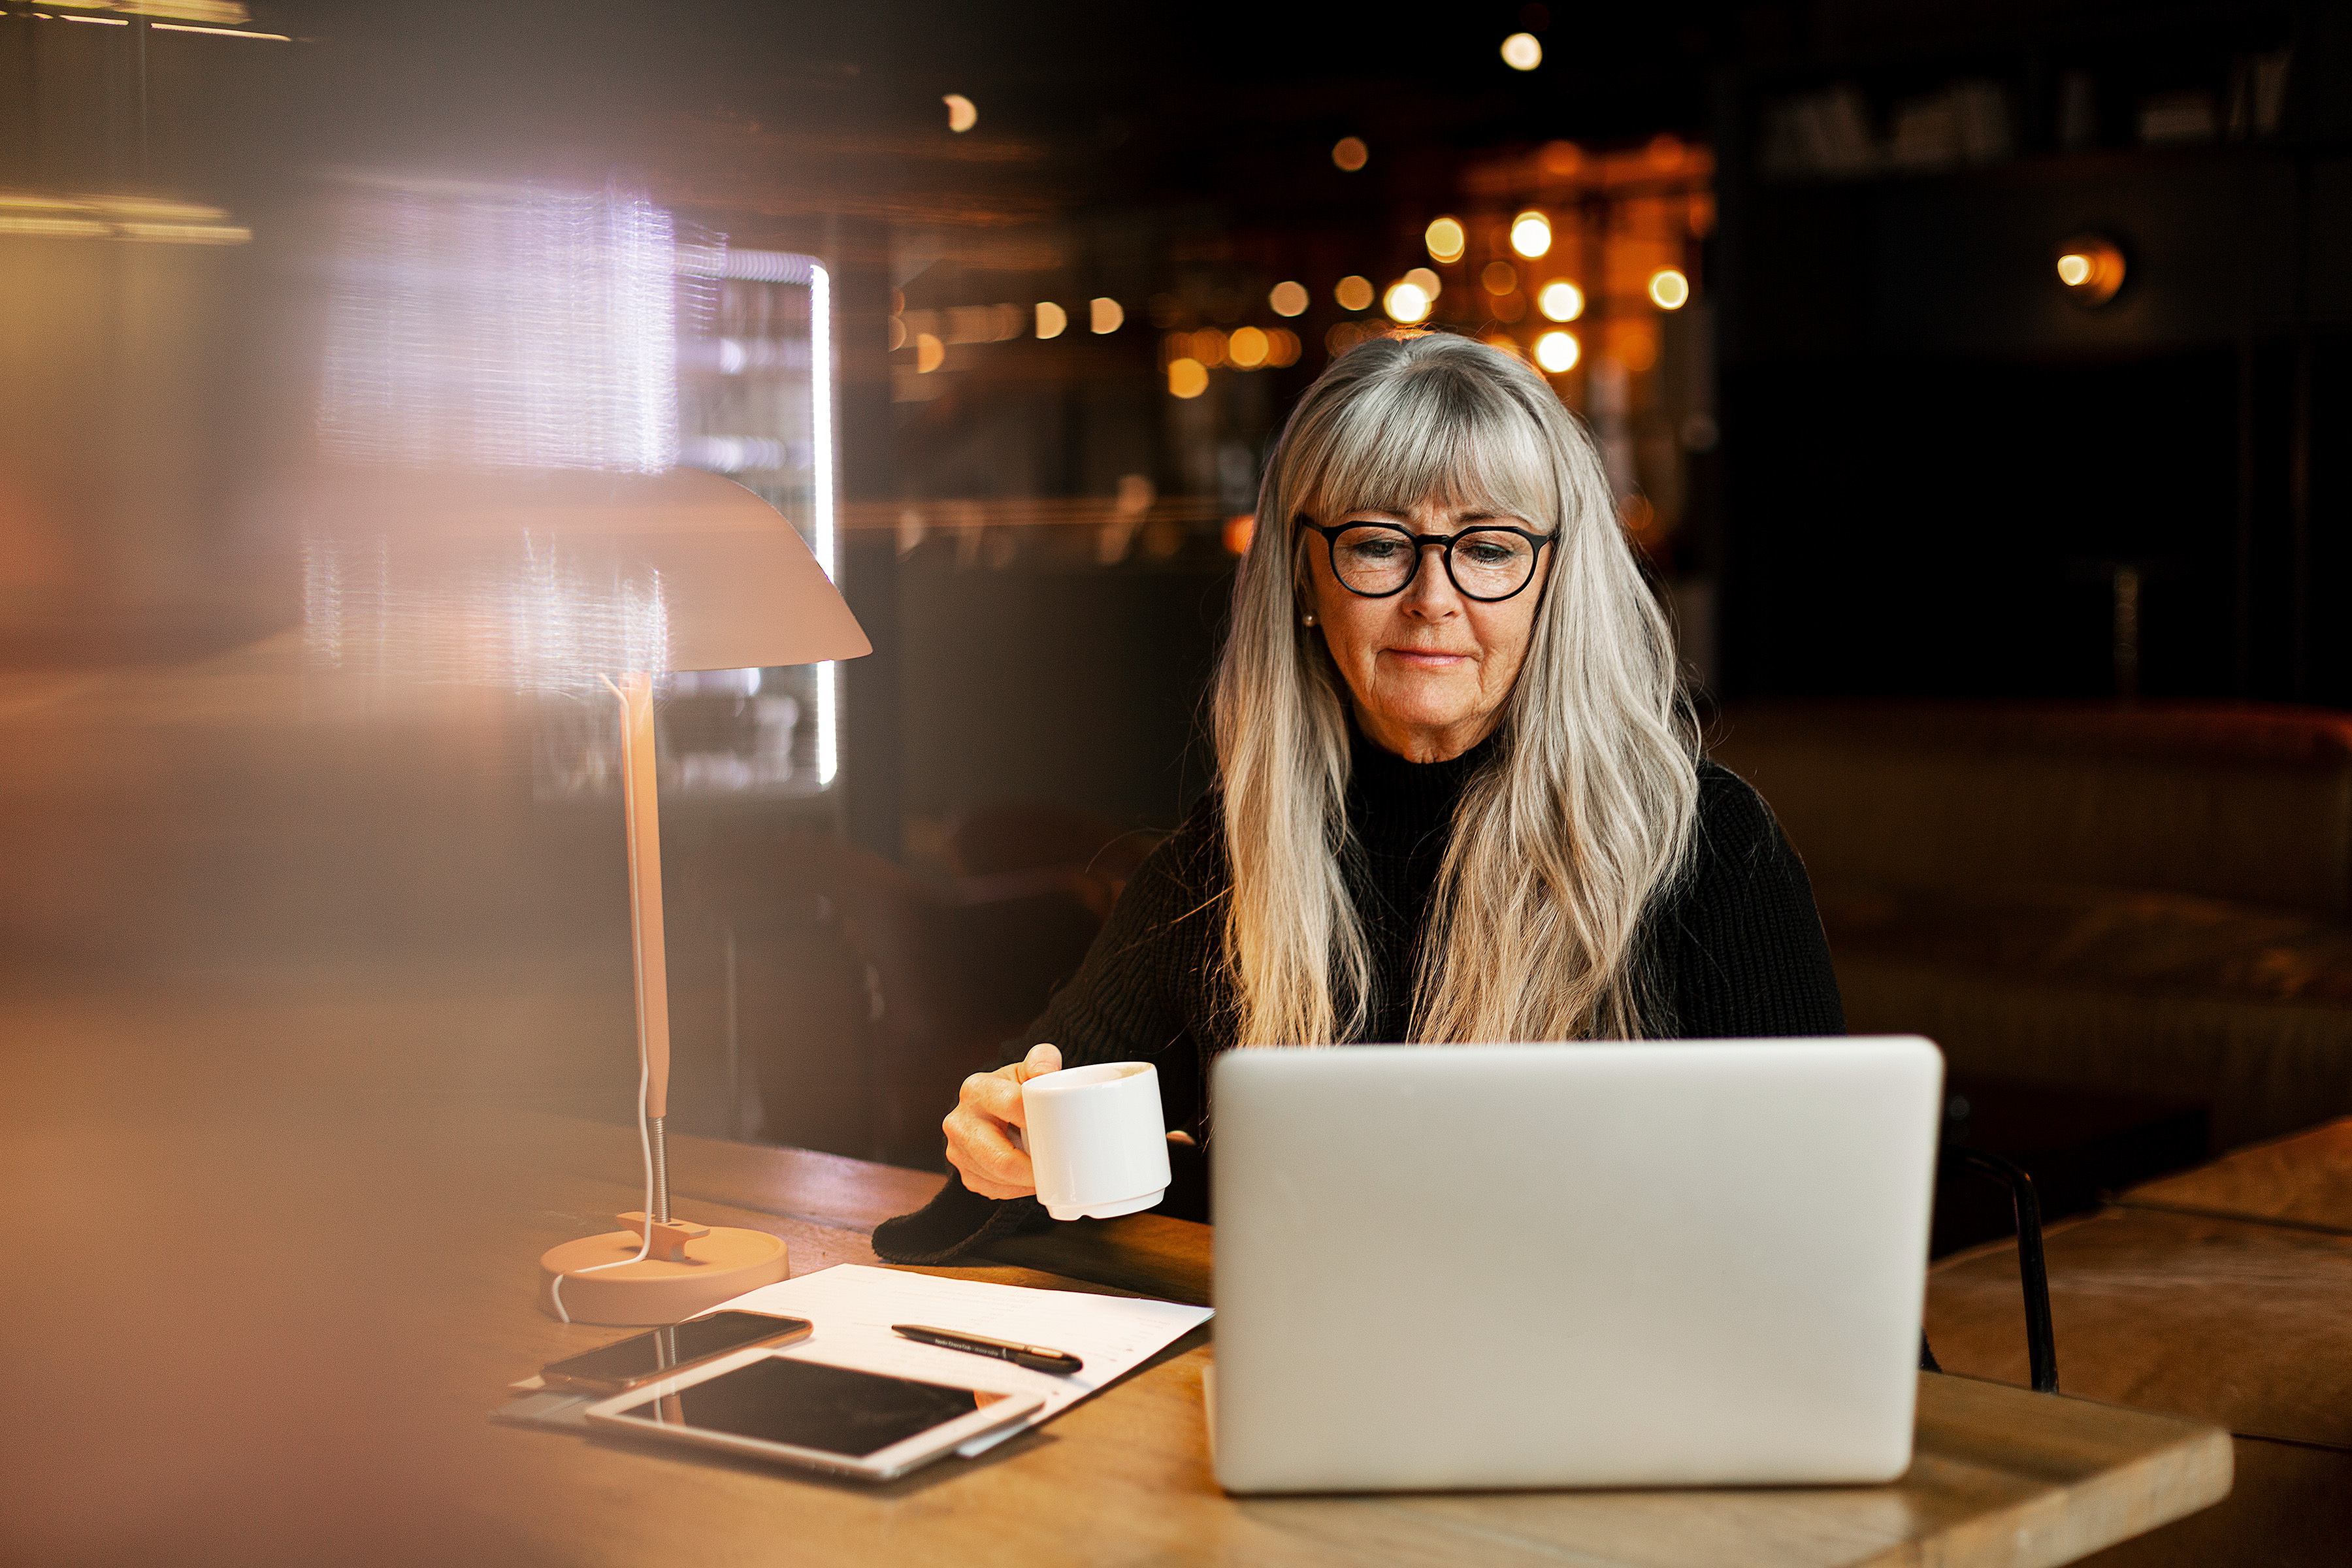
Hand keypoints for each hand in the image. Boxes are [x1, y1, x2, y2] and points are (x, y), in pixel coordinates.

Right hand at [944, 1042, 1061, 1199]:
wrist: (989, 1111)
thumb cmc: (1014, 1090)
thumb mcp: (1027, 1070)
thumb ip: (1041, 1061)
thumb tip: (1044, 1071)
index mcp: (976, 1089)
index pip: (1013, 1106)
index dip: (1041, 1122)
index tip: (1062, 1133)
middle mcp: (959, 1121)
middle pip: (1001, 1158)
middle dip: (1034, 1169)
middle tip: (1060, 1169)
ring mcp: (957, 1151)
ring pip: (999, 1178)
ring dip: (1027, 1181)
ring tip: (1049, 1172)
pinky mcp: (963, 1173)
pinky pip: (994, 1190)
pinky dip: (1017, 1189)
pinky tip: (1030, 1178)